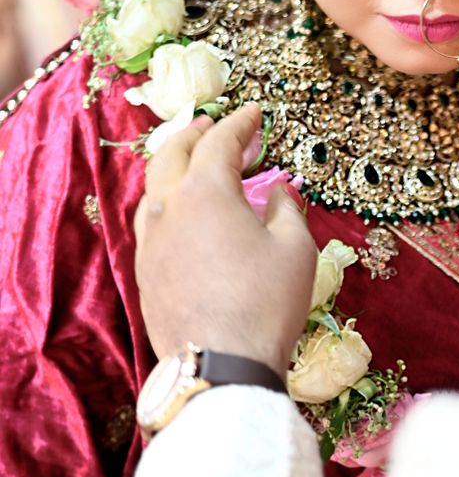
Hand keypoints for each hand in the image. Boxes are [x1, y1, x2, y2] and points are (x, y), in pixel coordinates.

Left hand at [136, 105, 316, 378]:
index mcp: (206, 192)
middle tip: (212, 126)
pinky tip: (180, 215)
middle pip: (172, 154)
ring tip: (191, 164)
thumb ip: (287, 211)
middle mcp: (168, 208)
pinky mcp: (144, 273)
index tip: (254, 112)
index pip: (219, 143)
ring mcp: (149, 241)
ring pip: (153, 188)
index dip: (239, 123)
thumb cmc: (266, 304)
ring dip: (173, 166)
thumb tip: (277, 192)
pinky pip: (150, 222)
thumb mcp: (296, 251)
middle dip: (193, 134)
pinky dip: (166, 202)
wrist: (221, 364)